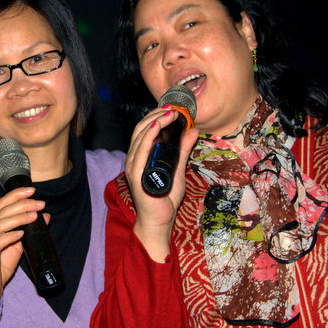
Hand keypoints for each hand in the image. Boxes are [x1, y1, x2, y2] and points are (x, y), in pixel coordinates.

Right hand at [0, 187, 46, 309]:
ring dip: (18, 218)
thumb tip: (44, 216)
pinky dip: (9, 237)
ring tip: (33, 216)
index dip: (15, 195)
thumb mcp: (15, 246)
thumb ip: (27, 230)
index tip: (32, 191)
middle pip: (1, 211)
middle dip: (22, 204)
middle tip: (39, 204)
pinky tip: (20, 234)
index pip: (0, 204)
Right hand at [124, 106, 198, 261]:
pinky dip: (149, 135)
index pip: (146, 129)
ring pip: (140, 134)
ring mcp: (133, 165)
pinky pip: (140, 150)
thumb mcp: (179, 168)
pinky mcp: (136, 174)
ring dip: (156, 120)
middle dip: (157, 113)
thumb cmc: (165, 198)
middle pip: (141, 128)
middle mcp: (134, 157)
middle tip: (174, 106)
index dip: (158, 115)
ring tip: (171, 111)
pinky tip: (158, 125)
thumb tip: (193, 130)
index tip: (173, 106)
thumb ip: (183, 150)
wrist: (159, 221)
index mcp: (141, 155)